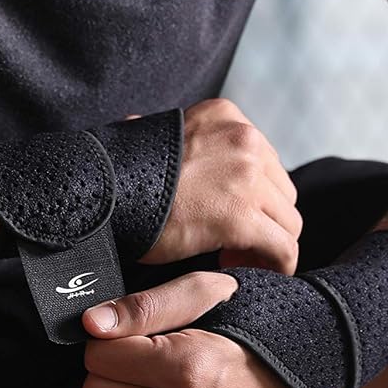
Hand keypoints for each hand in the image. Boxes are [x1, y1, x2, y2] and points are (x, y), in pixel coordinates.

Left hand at [80, 270, 300, 387]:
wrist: (296, 362)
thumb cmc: (247, 323)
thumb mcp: (201, 293)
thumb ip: (142, 306)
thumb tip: (91, 324)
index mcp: (187, 367)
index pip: (99, 357)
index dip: (108, 341)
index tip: (132, 337)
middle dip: (110, 372)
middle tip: (140, 361)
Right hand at [131, 99, 301, 274]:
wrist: (99, 193)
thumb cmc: (118, 173)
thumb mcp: (149, 134)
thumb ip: (171, 137)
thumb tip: (141, 125)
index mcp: (224, 116)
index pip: (264, 161)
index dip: (252, 196)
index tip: (229, 216)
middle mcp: (243, 139)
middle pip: (281, 191)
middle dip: (263, 220)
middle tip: (232, 244)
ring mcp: (247, 177)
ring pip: (287, 222)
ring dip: (265, 245)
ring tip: (232, 258)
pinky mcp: (241, 216)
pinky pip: (282, 249)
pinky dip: (274, 266)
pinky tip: (245, 272)